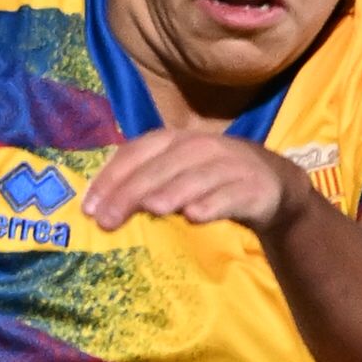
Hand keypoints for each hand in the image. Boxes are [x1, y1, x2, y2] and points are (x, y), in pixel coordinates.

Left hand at [82, 128, 310, 242]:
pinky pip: (229, 196)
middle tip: (107, 220)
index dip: (111, 178)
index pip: (136, 152)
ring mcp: (228, 165)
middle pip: (160, 167)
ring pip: (195, 178)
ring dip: (172, 192)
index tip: (90, 208)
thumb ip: (143, 181)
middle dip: (131, 192)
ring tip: (151, 208)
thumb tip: (100, 203)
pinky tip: (195, 217)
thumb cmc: (212, 180)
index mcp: (175, 140)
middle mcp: (200, 147)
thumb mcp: (177, 173)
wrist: (271, 185)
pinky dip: (212, 205)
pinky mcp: (252, 187)